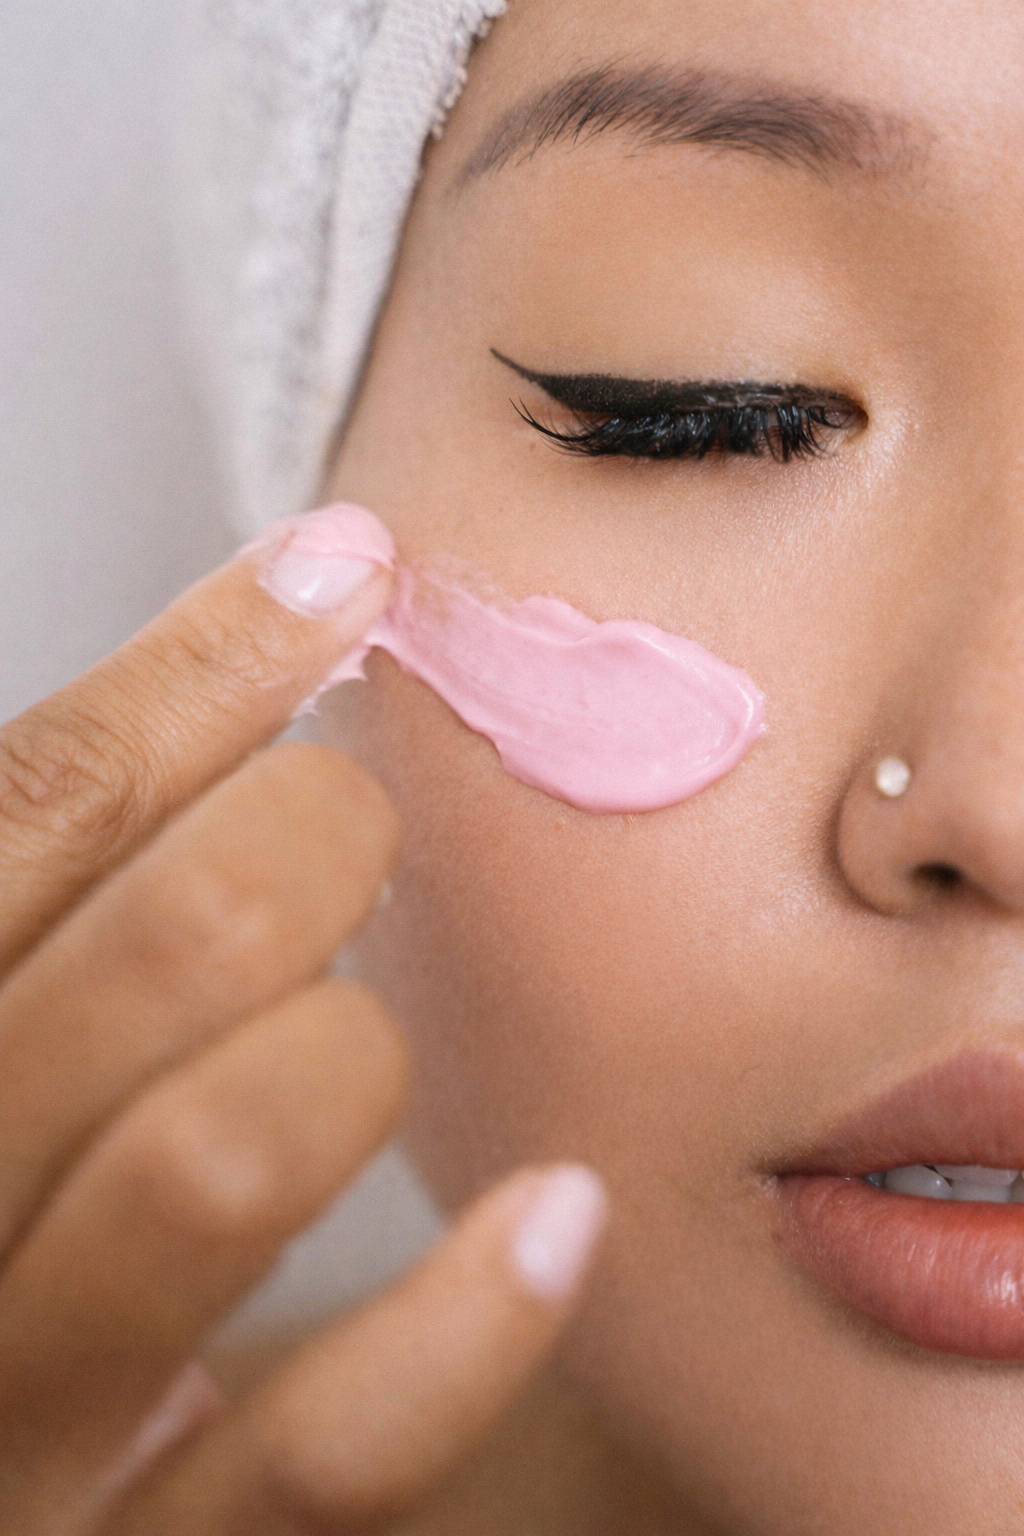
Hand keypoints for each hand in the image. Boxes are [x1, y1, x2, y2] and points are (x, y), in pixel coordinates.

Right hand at [0, 506, 606, 1533]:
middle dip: (313, 837)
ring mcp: (23, 1415)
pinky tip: (559, 1213)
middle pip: (160, 942)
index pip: (32, 808)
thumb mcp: (0, 1033)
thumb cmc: (15, 1219)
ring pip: (224, 1153)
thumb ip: (76, 892)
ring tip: (374, 1035)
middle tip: (361, 827)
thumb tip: (268, 633)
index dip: (195, 660)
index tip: (345, 564)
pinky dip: (460, 1316)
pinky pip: (323, 1445)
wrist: (17, 1491)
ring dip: (353, 1047)